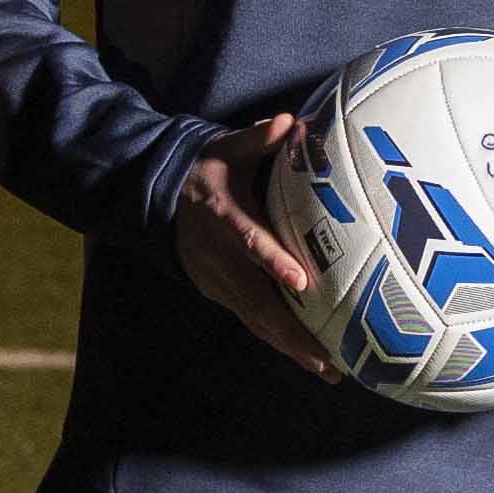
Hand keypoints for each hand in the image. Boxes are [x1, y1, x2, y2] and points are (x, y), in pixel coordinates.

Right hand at [168, 122, 334, 375]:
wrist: (164, 204)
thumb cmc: (209, 172)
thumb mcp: (226, 149)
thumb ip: (259, 139)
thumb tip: (292, 122)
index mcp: (224, 219)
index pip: (250, 242)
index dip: (273, 262)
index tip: (300, 282)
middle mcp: (222, 260)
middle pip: (258, 301)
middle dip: (292, 332)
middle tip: (327, 357)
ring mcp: (221, 284)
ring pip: (258, 321)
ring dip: (292, 348)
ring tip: (329, 370)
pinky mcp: (225, 296)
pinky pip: (256, 323)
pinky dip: (282, 344)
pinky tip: (312, 363)